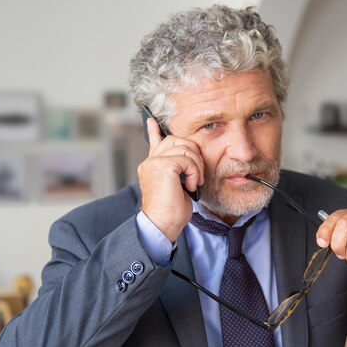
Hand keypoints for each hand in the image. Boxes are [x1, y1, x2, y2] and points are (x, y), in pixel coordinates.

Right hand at [137, 118, 204, 242]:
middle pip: (176, 139)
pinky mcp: (163, 166)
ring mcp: (154, 163)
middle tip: (196, 174)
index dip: (154, 131)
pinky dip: (194, 172)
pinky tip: (190, 185)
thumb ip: (178, 171)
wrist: (163, 225)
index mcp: (151, 166)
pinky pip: (187, 159)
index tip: (152, 121)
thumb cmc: (171, 212)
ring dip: (196, 166)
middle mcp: (150, 162)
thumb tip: (188, 161)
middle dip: (193, 152)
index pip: (154, 142)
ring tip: (194, 183)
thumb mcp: (177, 187)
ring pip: (185, 148)